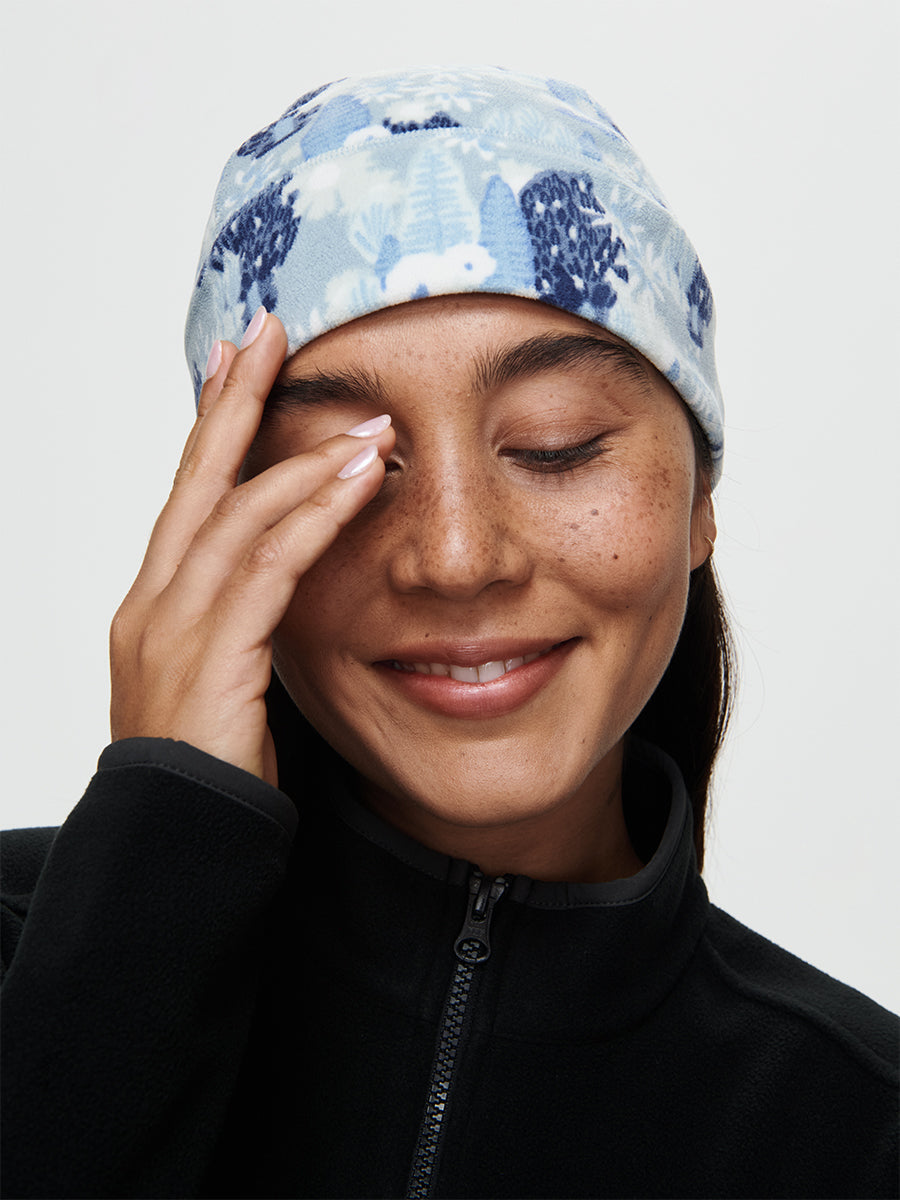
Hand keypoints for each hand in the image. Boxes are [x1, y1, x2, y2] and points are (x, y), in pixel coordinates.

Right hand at [109, 309, 393, 785]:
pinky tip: (359, 482)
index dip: (215, 425)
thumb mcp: (226, 679)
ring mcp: (172, 630)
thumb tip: (289, 581)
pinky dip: (314, 518)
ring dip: (303, 459)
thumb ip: (247, 623)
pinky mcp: (209, 661)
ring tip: (364, 420)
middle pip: (197, 480)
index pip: (189, 495)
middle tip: (269, 332)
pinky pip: (267, 570)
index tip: (239, 363)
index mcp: (156, 604)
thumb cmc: (211, 768)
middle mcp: (153, 603)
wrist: (177, 850)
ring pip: (235, 515)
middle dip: (235, 401)